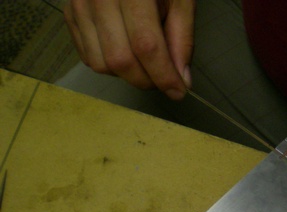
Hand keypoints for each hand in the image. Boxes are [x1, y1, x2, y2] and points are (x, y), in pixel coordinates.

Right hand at [64, 0, 194, 99]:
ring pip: (101, 64)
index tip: (178, 92)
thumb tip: (181, 80)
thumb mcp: (180, 0)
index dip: (163, 75)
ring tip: (145, 63)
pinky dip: (110, 66)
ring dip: (128, 75)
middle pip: (120, 60)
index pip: (146, 45)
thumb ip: (182, 39)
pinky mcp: (69, 14)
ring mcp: (79, 5)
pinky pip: (88, 57)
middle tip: (164, 80)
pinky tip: (126, 51)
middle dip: (146, 80)